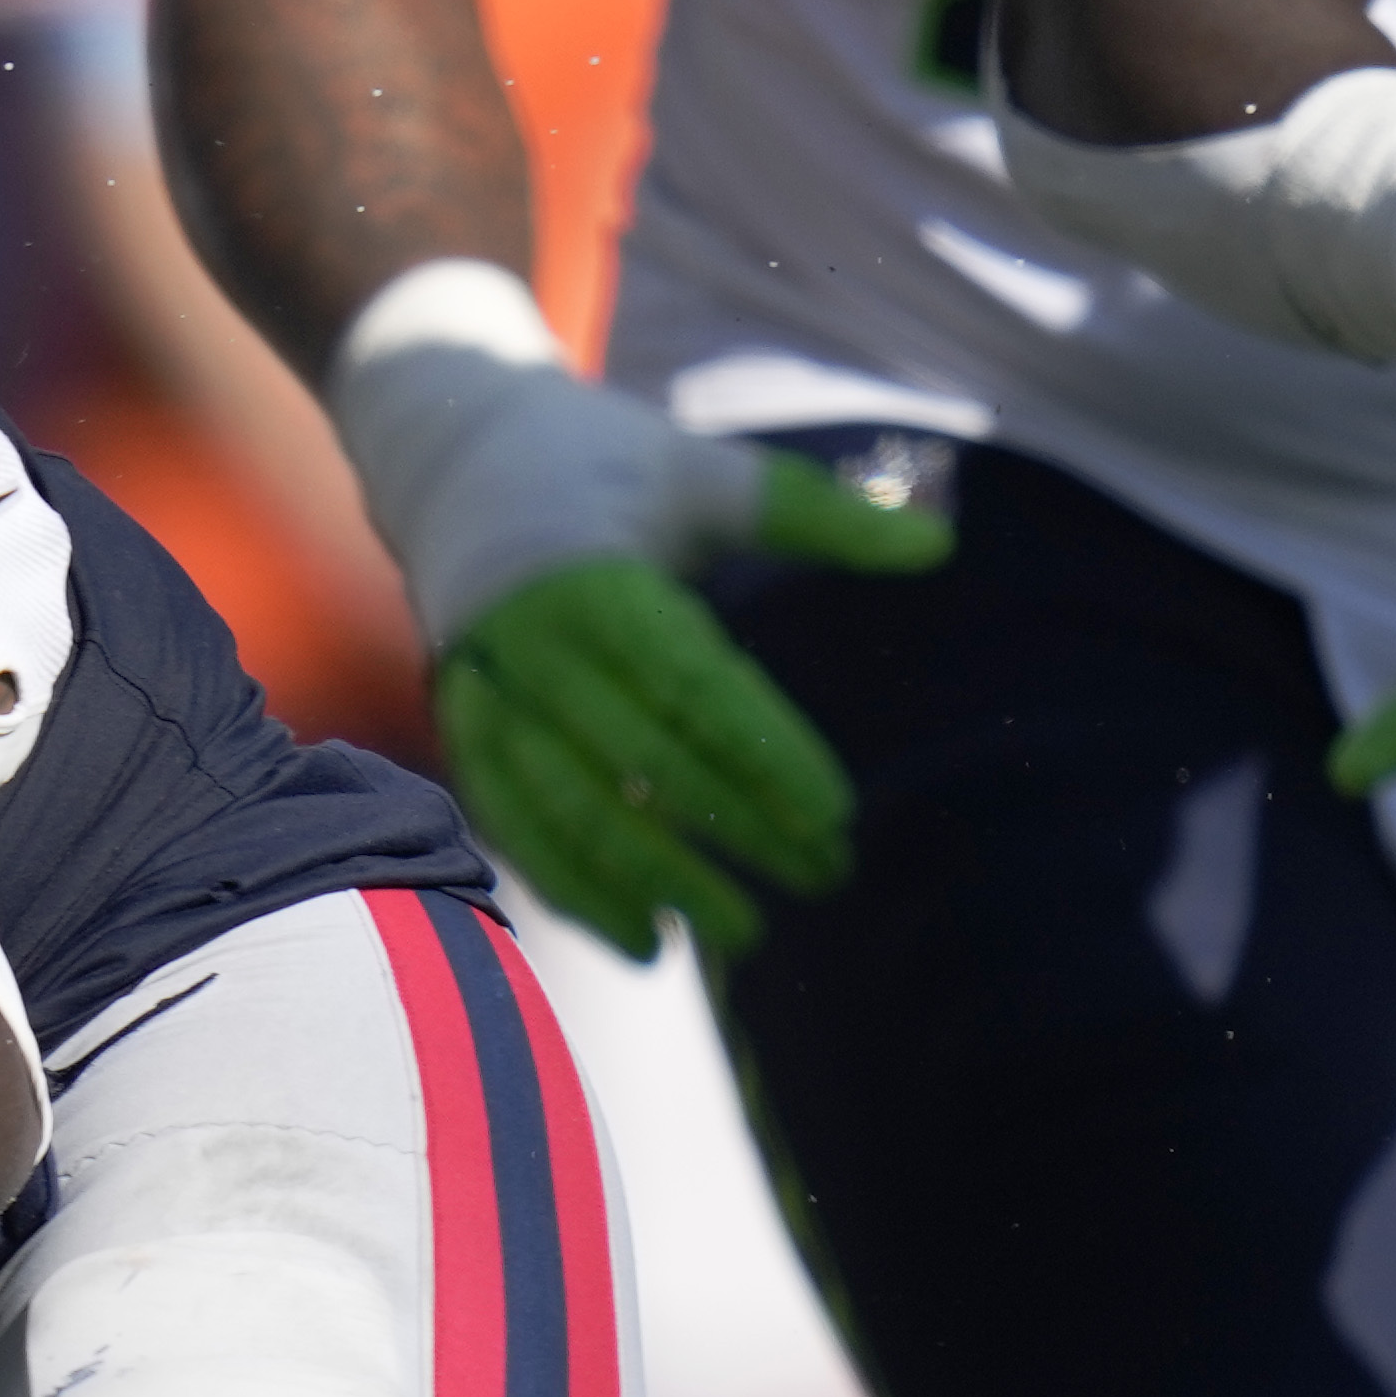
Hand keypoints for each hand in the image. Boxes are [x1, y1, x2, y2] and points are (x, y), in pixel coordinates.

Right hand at [326, 256, 947, 961]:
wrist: (455, 457)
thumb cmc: (605, 465)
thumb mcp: (706, 471)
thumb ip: (819, 513)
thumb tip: (940, 546)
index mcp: (593, 576)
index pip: (694, 688)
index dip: (766, 758)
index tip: (836, 815)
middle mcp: (529, 644)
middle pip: (643, 765)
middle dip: (736, 834)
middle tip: (822, 881)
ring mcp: (483, 695)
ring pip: (572, 811)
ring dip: (655, 883)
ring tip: (738, 935)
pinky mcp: (459, 732)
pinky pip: (515, 828)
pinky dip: (574, 890)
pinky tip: (640, 939)